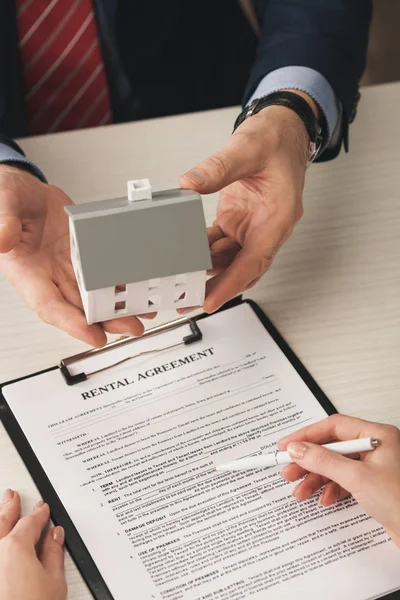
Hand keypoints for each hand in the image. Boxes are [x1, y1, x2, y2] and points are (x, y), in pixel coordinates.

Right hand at [0, 165, 146, 345]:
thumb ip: (4, 222)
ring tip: (141, 317)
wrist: (29, 193)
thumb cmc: (10, 201)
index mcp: (26, 272)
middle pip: (78, 308)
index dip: (71, 323)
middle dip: (105, 322)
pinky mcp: (86, 259)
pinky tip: (140, 294)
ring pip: (95, 298)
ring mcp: (69, 269)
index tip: (93, 334)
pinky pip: (104, 277)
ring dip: (118, 310)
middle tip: (130, 328)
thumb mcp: (4, 204)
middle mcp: (50, 276)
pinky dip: (122, 288)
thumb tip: (2, 238)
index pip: (48, 305)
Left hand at [0, 489, 66, 599]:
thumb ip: (53, 554)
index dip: (39, 514)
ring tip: (0, 508)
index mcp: (15, 547)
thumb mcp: (53, 584)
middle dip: (8, 507)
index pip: (30, 523)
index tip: (43, 509)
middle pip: (1, 522)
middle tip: (12, 496)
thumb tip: (55, 536)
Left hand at [180, 91, 316, 312]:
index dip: (232, 284)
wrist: (283, 128)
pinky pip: (220, 244)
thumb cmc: (277, 139)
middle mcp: (267, 227)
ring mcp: (252, 226)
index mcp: (279, 216)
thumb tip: (189, 184)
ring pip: (230, 260)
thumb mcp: (246, 148)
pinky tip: (186, 254)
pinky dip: (204, 251)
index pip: (254, 260)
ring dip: (208, 271)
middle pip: (242, 268)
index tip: (211, 300)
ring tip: (183, 281)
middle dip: (217, 286)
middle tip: (189, 300)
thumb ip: (218, 168)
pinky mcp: (239, 220)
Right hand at [277, 414, 399, 546]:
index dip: (307, 435)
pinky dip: (330, 489)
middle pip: (332, 447)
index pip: (334, 426)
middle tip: (289, 469)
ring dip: (316, 478)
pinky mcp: (374, 486)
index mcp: (377, 435)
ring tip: (301, 490)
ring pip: (336, 465)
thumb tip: (299, 449)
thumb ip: (324, 461)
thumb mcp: (357, 478)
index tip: (287, 444)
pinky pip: (344, 481)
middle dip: (309, 460)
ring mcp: (375, 467)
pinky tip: (324, 498)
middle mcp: (376, 447)